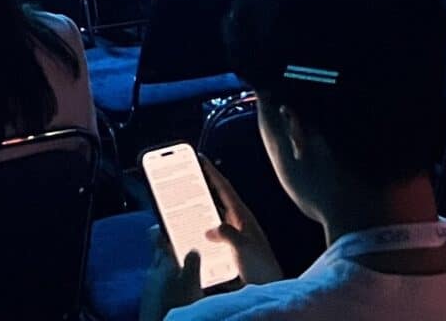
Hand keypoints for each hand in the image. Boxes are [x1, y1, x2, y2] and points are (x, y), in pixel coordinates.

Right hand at [138, 159, 279, 319]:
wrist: (268, 287)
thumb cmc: (261, 267)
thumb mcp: (245, 248)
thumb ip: (228, 235)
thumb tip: (208, 229)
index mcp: (241, 216)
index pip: (224, 188)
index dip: (212, 172)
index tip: (199, 158)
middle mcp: (235, 222)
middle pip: (213, 199)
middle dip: (199, 188)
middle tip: (181, 179)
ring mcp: (230, 236)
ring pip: (209, 218)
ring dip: (195, 211)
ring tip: (177, 205)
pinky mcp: (225, 250)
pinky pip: (207, 236)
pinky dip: (196, 233)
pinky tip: (184, 235)